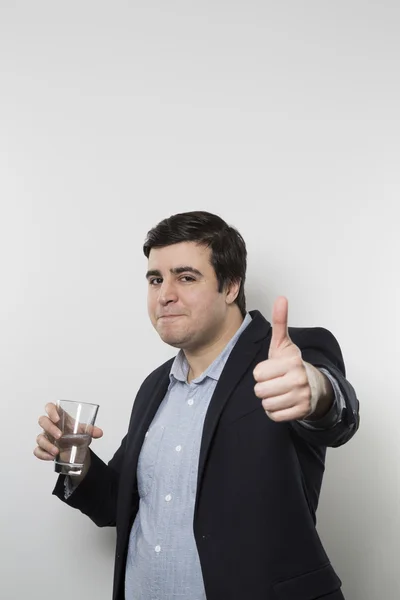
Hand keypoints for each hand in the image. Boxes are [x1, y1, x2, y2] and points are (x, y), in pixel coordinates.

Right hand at [33, 402, 103, 460]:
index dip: (51, 410)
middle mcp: (50, 425)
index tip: (57, 418)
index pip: (50, 407)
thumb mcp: (84, 431)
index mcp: (60, 417)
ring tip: (57, 451)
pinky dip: (43, 454)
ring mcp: (45, 437)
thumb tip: (99, 433)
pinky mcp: (43, 448)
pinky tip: (51, 457)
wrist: (75, 449)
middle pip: (42, 421)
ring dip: (47, 444)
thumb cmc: (76, 434)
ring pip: (39, 437)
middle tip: (60, 436)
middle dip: (50, 428)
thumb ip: (91, 430)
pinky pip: (37, 450)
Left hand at [253, 297, 319, 421]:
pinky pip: (274, 415)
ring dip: (268, 400)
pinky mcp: (301, 412)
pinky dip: (275, 411)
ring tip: (278, 391)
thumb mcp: (283, 343)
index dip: (261, 372)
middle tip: (274, 381)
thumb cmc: (292, 364)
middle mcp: (299, 380)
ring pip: (266, 404)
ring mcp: (301, 397)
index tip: (271, 370)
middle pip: (260, 391)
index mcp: (292, 362)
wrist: (314, 385)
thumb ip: (280, 321)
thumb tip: (281, 298)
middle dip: (263, 387)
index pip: (258, 373)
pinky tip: (282, 402)